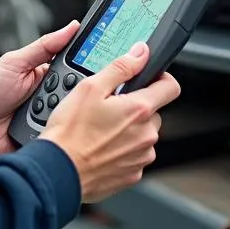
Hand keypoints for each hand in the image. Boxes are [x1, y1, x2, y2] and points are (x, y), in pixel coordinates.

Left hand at [0, 21, 79, 165]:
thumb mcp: (14, 62)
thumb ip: (44, 46)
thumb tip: (71, 27)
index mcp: (46, 76)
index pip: (76, 69)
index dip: (89, 66)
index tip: (104, 60)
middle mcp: (51, 99)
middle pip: (78, 95)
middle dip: (74, 92)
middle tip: (58, 89)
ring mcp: (47, 122)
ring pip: (71, 117)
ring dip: (62, 113)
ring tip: (43, 110)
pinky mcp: (42, 141)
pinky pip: (59, 140)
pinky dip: (57, 135)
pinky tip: (51, 131)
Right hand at [40, 41, 180, 203]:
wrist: (58, 170)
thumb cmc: (70, 132)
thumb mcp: (91, 87)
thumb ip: (121, 67)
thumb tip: (141, 54)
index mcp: (139, 110)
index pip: (171, 87)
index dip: (160, 78)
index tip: (147, 78)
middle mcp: (147, 135)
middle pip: (153, 111)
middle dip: (135, 106)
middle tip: (109, 108)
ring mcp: (141, 156)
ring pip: (143, 134)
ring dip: (129, 129)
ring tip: (101, 130)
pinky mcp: (133, 174)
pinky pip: (135, 155)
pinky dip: (122, 149)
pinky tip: (101, 147)